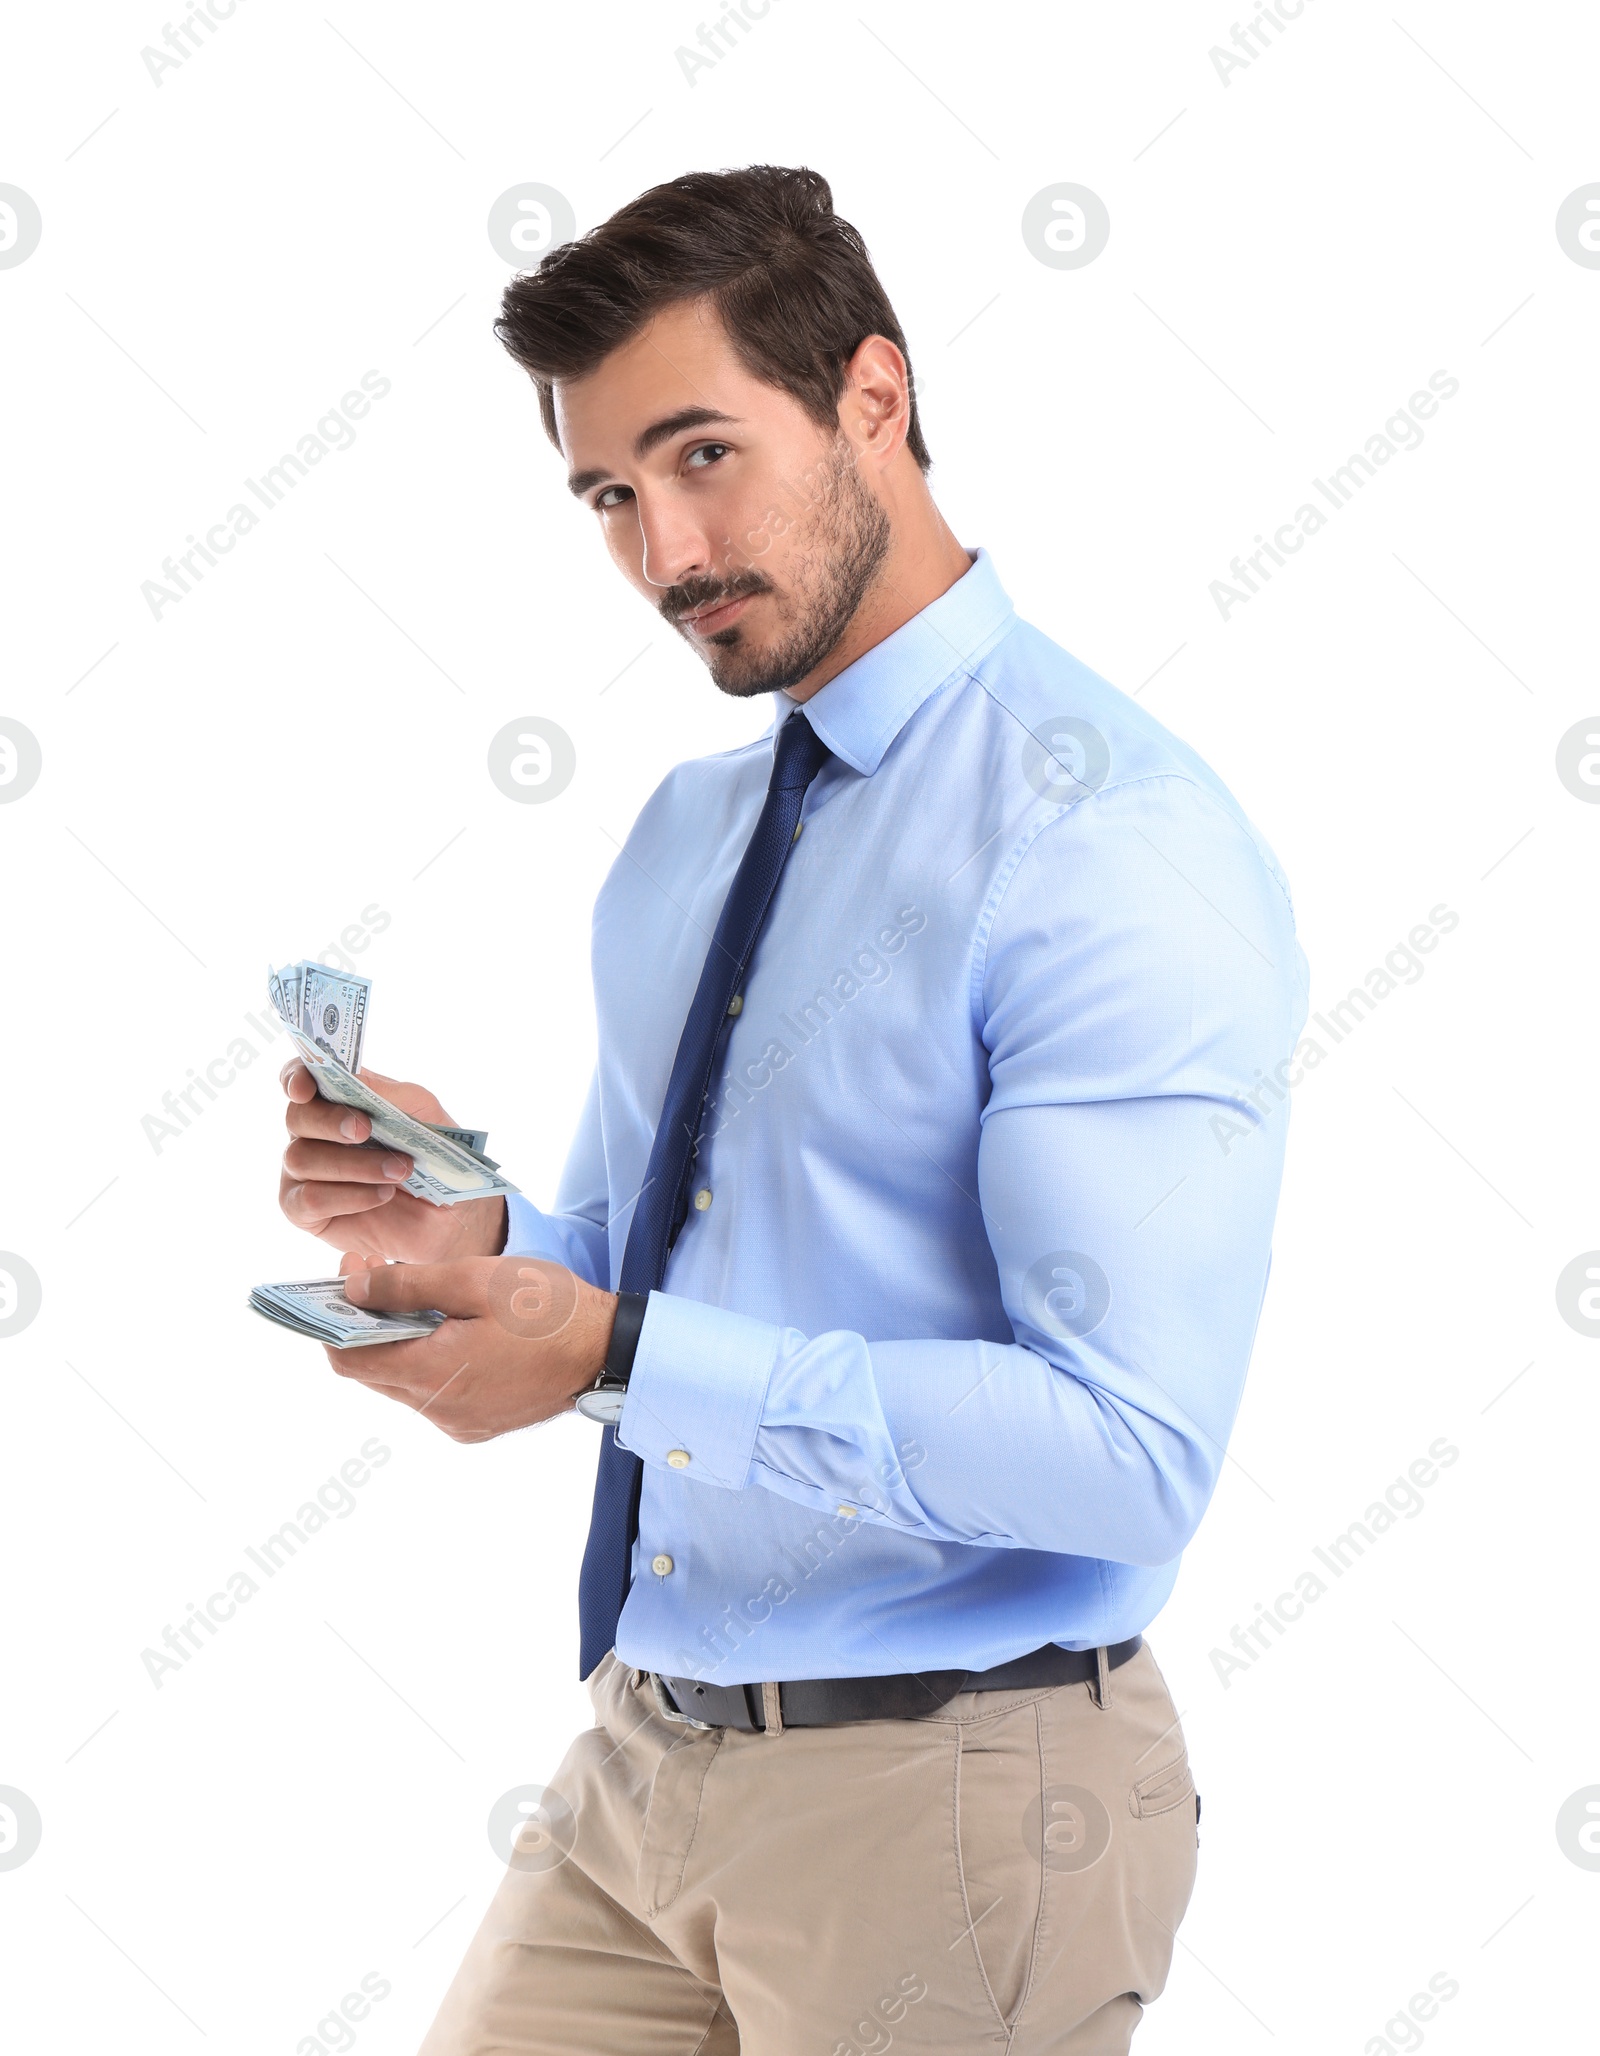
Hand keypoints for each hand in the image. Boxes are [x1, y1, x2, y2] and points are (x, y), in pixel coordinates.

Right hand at [279, 1061, 506, 1262]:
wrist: (451, 1211)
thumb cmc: (432, 1153)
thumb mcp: (421, 1111)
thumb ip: (385, 1091)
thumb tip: (351, 1077)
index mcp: (335, 1100)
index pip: (299, 1078)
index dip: (295, 1077)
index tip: (304, 1088)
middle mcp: (311, 1133)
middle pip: (296, 1116)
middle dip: (330, 1120)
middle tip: (365, 1130)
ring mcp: (303, 1173)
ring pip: (303, 1159)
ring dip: (354, 1164)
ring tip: (399, 1171)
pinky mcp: (304, 1211)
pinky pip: (309, 1199)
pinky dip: (349, 1196)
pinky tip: (383, 1194)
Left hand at [323, 1252, 615, 1440]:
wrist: (608, 1349)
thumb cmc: (546, 1308)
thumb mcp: (472, 1279)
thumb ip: (405, 1285)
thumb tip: (353, 1289)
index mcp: (431, 1375)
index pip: (349, 1359)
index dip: (335, 1318)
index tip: (346, 1274)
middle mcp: (439, 1411)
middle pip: (373, 1372)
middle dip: (364, 1325)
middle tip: (375, 1274)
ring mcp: (461, 1422)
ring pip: (403, 1384)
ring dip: (398, 1343)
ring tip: (416, 1298)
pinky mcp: (481, 1425)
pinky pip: (435, 1396)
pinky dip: (428, 1363)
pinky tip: (448, 1330)